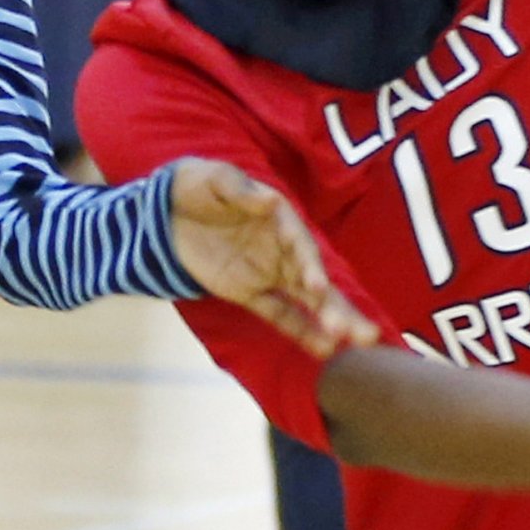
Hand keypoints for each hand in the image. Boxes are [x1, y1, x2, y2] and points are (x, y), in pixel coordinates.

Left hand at [168, 158, 377, 360]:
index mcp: (279, 218)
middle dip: (337, 305)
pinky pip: (279, 314)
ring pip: (307, 301)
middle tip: (363, 332)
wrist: (167, 210)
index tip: (318, 287)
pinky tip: (324, 350)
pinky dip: (300, 332)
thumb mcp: (213, 179)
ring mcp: (269, 273)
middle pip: (315, 279)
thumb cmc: (196, 186)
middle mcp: (283, 248)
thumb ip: (239, 191)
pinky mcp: (250, 292)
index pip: (300, 245)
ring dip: (329, 321)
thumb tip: (270, 202)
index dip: (310, 265)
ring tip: (358, 343)